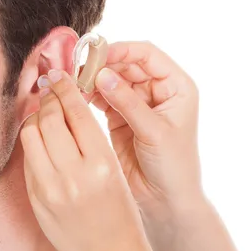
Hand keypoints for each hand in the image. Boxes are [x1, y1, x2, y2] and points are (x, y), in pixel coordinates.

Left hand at [19, 69, 147, 250]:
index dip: (66, 88)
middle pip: (49, 118)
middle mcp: (74, 175)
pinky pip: (26, 158)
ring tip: (42, 114)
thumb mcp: (115, 171)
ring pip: (31, 134)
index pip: (77, 112)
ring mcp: (50, 189)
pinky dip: (31, 143)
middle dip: (47, 98)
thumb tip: (65, 106)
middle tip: (48, 89)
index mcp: (102, 164)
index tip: (59, 75)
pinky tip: (39, 140)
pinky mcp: (35, 199)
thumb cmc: (120, 212)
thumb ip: (89, 139)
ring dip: (35, 118)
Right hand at [89, 41, 204, 215]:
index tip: (96, 54)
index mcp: (176, 86)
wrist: (166, 200)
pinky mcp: (120, 116)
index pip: (147, 55)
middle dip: (102, 64)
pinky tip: (76, 96)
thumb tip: (101, 75)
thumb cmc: (173, 167)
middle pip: (126, 64)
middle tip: (78, 71)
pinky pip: (102, 97)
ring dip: (93, 79)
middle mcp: (157, 90)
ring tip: (74, 84)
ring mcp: (137, 103)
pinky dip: (89, 95)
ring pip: (111, 79)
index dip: (122, 50)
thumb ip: (128, 102)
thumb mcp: (153, 132)